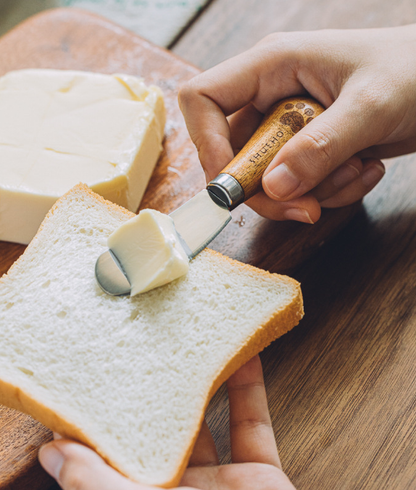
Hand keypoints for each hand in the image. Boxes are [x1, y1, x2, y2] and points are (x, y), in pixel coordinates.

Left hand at [38, 355, 295, 489]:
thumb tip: (52, 450)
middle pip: (162, 429)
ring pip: (209, 418)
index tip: (96, 375)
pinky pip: (253, 422)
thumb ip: (94, 485)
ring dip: (204, 380)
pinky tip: (244, 356)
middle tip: (147, 346)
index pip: (113, 453)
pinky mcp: (260, 476)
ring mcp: (220, 483)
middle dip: (155, 390)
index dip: (103, 416)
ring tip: (192, 343)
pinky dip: (250, 388)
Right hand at [178, 24, 415, 222]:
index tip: (233, 185)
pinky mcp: (308, 148)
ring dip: (313, 189)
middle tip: (308, 207)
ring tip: (358, 167)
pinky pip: (300, 185)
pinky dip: (332, 190)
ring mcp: (289, 125)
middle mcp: (272, 95)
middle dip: (271, 190)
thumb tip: (274, 188)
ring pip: (270, 179)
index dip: (207, 144)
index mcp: (272, 65)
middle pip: (235, 155)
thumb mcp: (369, 107)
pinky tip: (366, 167)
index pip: (203, 100)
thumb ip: (320, 147)